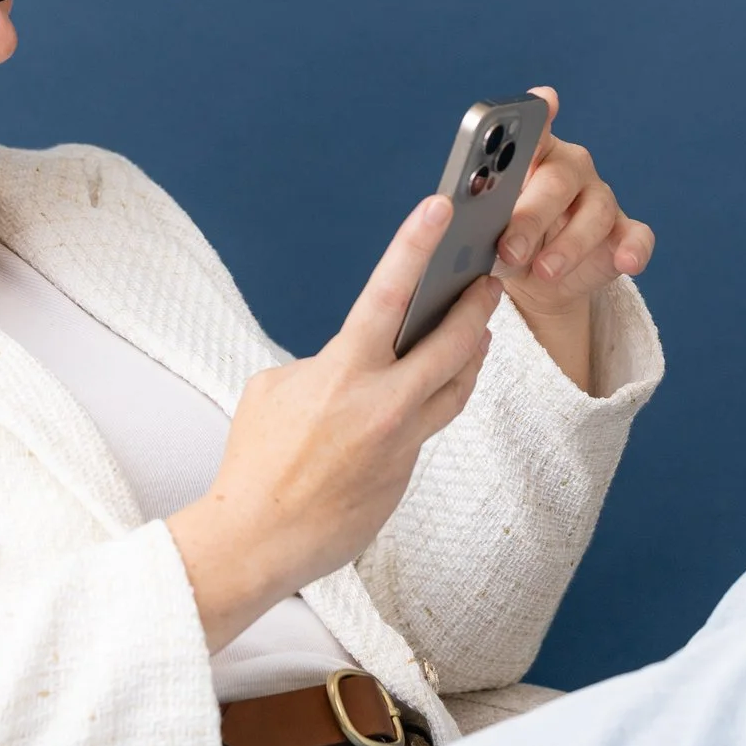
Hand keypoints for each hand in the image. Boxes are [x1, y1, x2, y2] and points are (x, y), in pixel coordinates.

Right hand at [167, 194, 502, 649]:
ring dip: (472, 352)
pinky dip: (438, 398)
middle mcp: (383, 403)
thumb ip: (321, 363)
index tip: (442, 207)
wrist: (259, 539)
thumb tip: (352, 359)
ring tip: (479, 330)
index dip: (417, 243)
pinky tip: (441, 383)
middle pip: (454, 342)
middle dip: (476, 306)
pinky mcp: (406, 473)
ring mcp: (401, 442)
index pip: (389, 291)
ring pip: (457, 386)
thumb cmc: (256, 460)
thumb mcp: (275, 389)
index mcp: (343, 372)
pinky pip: (431, 424)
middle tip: (490, 280)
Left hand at [493, 85, 654, 327]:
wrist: (534, 281)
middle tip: (508, 248)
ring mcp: (600, 198)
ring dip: (569, 245)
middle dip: (531, 216)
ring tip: (544, 272)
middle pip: (557, 180)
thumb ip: (474, 214)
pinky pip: (636, 235)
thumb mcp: (480, 229)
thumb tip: (461, 217)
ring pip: (595, 212)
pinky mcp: (623, 232)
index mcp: (531, 156)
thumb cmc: (503, 242)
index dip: (537, 117)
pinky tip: (627, 263)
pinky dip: (634, 248)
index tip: (542, 102)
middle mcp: (570, 168)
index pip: (533, 130)